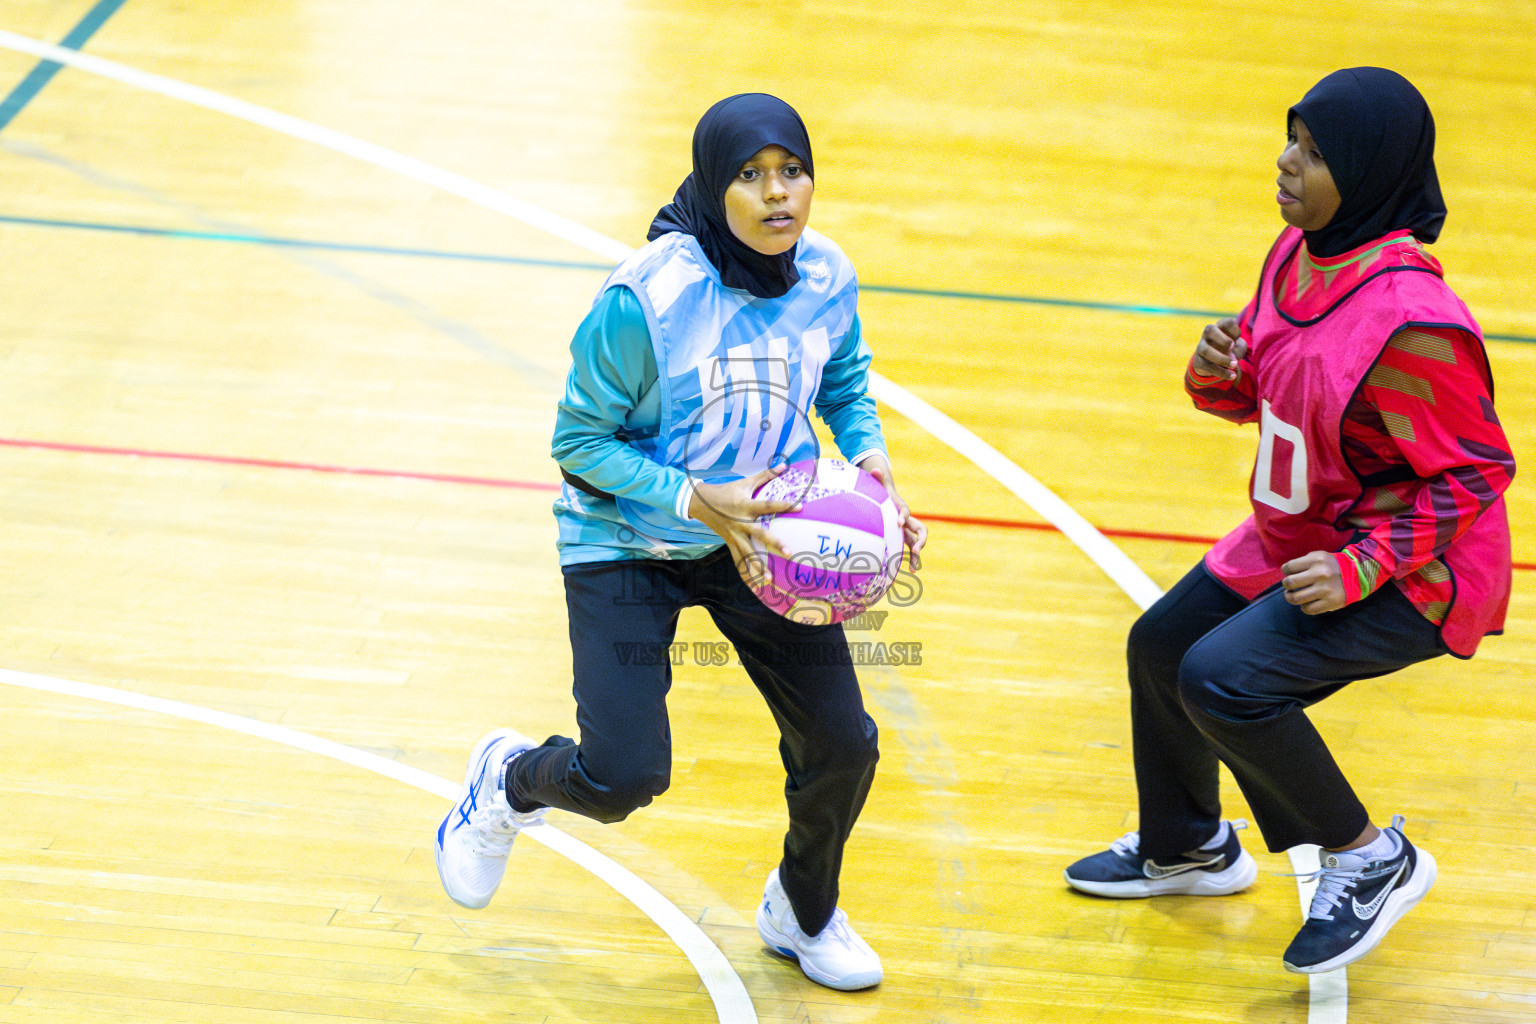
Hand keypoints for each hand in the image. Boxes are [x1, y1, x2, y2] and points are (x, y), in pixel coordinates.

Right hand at [689, 467, 798, 583]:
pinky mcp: (729, 544)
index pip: (768, 505)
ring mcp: (734, 535)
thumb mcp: (745, 482)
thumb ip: (765, 475)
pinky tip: (756, 587)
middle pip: (759, 534)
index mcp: (746, 505)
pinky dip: (746, 574)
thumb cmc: (727, 491)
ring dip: (758, 568)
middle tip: (790, 553)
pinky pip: (738, 561)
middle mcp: (740, 522)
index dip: (784, 505)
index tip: (800, 507)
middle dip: (774, 544)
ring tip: (770, 580)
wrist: (700, 503)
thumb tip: (785, 466)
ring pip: (747, 553)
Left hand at [858, 454, 926, 561]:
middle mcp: (908, 522)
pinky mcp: (902, 540)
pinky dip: (906, 561)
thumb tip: (874, 469)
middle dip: (921, 541)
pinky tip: (899, 574)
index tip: (899, 523)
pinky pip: (907, 551)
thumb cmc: (883, 494)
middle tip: (915, 550)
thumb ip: (877, 478)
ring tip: (912, 568)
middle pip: (922, 531)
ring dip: (916, 556)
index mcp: (901, 509)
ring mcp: (907, 532)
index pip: (906, 511)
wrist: (890, 502)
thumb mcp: (879, 486)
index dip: (903, 516)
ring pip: (916, 545)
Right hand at [1191, 317, 1247, 380]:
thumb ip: (1238, 348)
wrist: (1213, 362)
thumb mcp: (1238, 347)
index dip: (1234, 330)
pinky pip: (1208, 366)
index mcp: (1220, 327)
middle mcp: (1208, 335)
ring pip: (1207, 350)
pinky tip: (1232, 376)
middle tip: (1232, 347)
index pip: (1226, 323)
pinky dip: (1221, 372)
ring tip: (1234, 365)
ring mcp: (1201, 347)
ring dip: (1222, 358)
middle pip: (1210, 330)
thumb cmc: (1230, 350)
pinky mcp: (1198, 361)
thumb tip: (1231, 357)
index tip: (1237, 338)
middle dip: (1222, 339)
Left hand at [1281, 551, 1344, 614]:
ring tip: (1293, 595)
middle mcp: (1320, 574)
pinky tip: (1307, 603)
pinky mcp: (1330, 602)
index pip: (1289, 567)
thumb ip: (1303, 563)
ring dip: (1291, 598)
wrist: (1357, 576)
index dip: (1286, 571)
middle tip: (1290, 586)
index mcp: (1316, 560)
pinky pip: (1308, 609)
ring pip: (1296, 598)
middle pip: (1289, 583)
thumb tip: (1286, 573)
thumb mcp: (1319, 557)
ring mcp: (1325, 590)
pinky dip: (1304, 607)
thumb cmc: (1332, 566)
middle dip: (1286, 585)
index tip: (1289, 573)